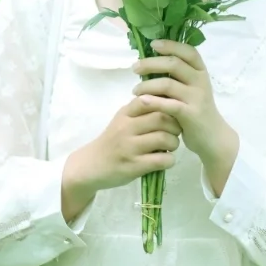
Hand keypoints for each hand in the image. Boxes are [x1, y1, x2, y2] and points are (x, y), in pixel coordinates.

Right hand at [64, 98, 181, 196]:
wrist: (90, 166)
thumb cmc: (112, 142)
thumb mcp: (122, 120)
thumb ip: (141, 111)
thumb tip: (170, 101)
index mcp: (125, 114)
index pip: (149, 99)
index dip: (166, 105)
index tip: (170, 113)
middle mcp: (126, 128)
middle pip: (162, 118)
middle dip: (176, 125)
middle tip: (175, 132)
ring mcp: (129, 147)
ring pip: (164, 139)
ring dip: (174, 143)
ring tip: (170, 146)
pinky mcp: (134, 166)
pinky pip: (162, 160)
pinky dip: (170, 160)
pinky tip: (165, 160)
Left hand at [130, 39, 238, 168]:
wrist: (212, 136)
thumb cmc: (195, 109)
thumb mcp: (191, 89)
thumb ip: (177, 76)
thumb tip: (150, 62)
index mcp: (201, 71)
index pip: (188, 51)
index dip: (171, 45)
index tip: (153, 44)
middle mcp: (200, 81)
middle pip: (174, 64)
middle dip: (151, 63)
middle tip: (134, 67)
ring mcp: (197, 97)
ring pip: (167, 84)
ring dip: (147, 85)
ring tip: (134, 90)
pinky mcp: (191, 114)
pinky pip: (168, 104)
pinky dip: (152, 101)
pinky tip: (141, 101)